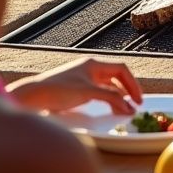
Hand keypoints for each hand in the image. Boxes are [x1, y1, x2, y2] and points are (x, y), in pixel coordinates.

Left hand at [7, 57, 142, 114]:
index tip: (138, 100)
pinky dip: (107, 99)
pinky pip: (99, 92)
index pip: (122, 69)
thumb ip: (110, 98)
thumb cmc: (58, 90)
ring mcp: (83, 78)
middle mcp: (90, 68)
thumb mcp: (88, 93)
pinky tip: (108, 108)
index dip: (133, 84)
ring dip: (118, 96)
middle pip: (117, 77)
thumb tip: (130, 107)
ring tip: (124, 108)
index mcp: (94, 64)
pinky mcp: (77, 89)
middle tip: (135, 105)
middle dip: (128, 90)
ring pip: (108, 85)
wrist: (33, 96)